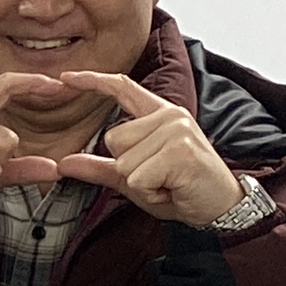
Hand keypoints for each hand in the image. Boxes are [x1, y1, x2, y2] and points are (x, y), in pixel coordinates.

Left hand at [47, 71, 244, 227]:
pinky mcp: (180, 151)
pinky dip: (150, 192)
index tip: (65, 78)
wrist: (221, 207)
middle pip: (113, 139)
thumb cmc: (180, 189)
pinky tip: (172, 188)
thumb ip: (100, 168)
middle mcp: (169, 116)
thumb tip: (64, 163)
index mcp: (159, 115)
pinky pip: (138, 178)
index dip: (93, 82)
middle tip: (158, 176)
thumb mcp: (134, 179)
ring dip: (140, 183)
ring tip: (166, 182)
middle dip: (127, 168)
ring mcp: (176, 131)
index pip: (122, 88)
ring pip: (124, 161)